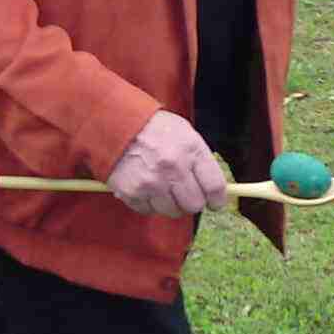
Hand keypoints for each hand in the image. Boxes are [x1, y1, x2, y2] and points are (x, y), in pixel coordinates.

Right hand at [106, 111, 229, 216]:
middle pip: (194, 205)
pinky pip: (148, 210)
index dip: (217, 200)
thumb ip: (201, 161)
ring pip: (172, 211)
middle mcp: (173, 168)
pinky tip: (144, 186)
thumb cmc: (154, 128)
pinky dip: (148, 203)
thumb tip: (215, 190)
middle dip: (191, 202)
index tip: (215, 204)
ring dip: (169, 203)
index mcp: (191, 150)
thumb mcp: (185, 133)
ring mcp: (152, 182)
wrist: (116, 122)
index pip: (215, 187)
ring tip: (161, 186)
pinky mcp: (132, 192)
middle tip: (184, 194)